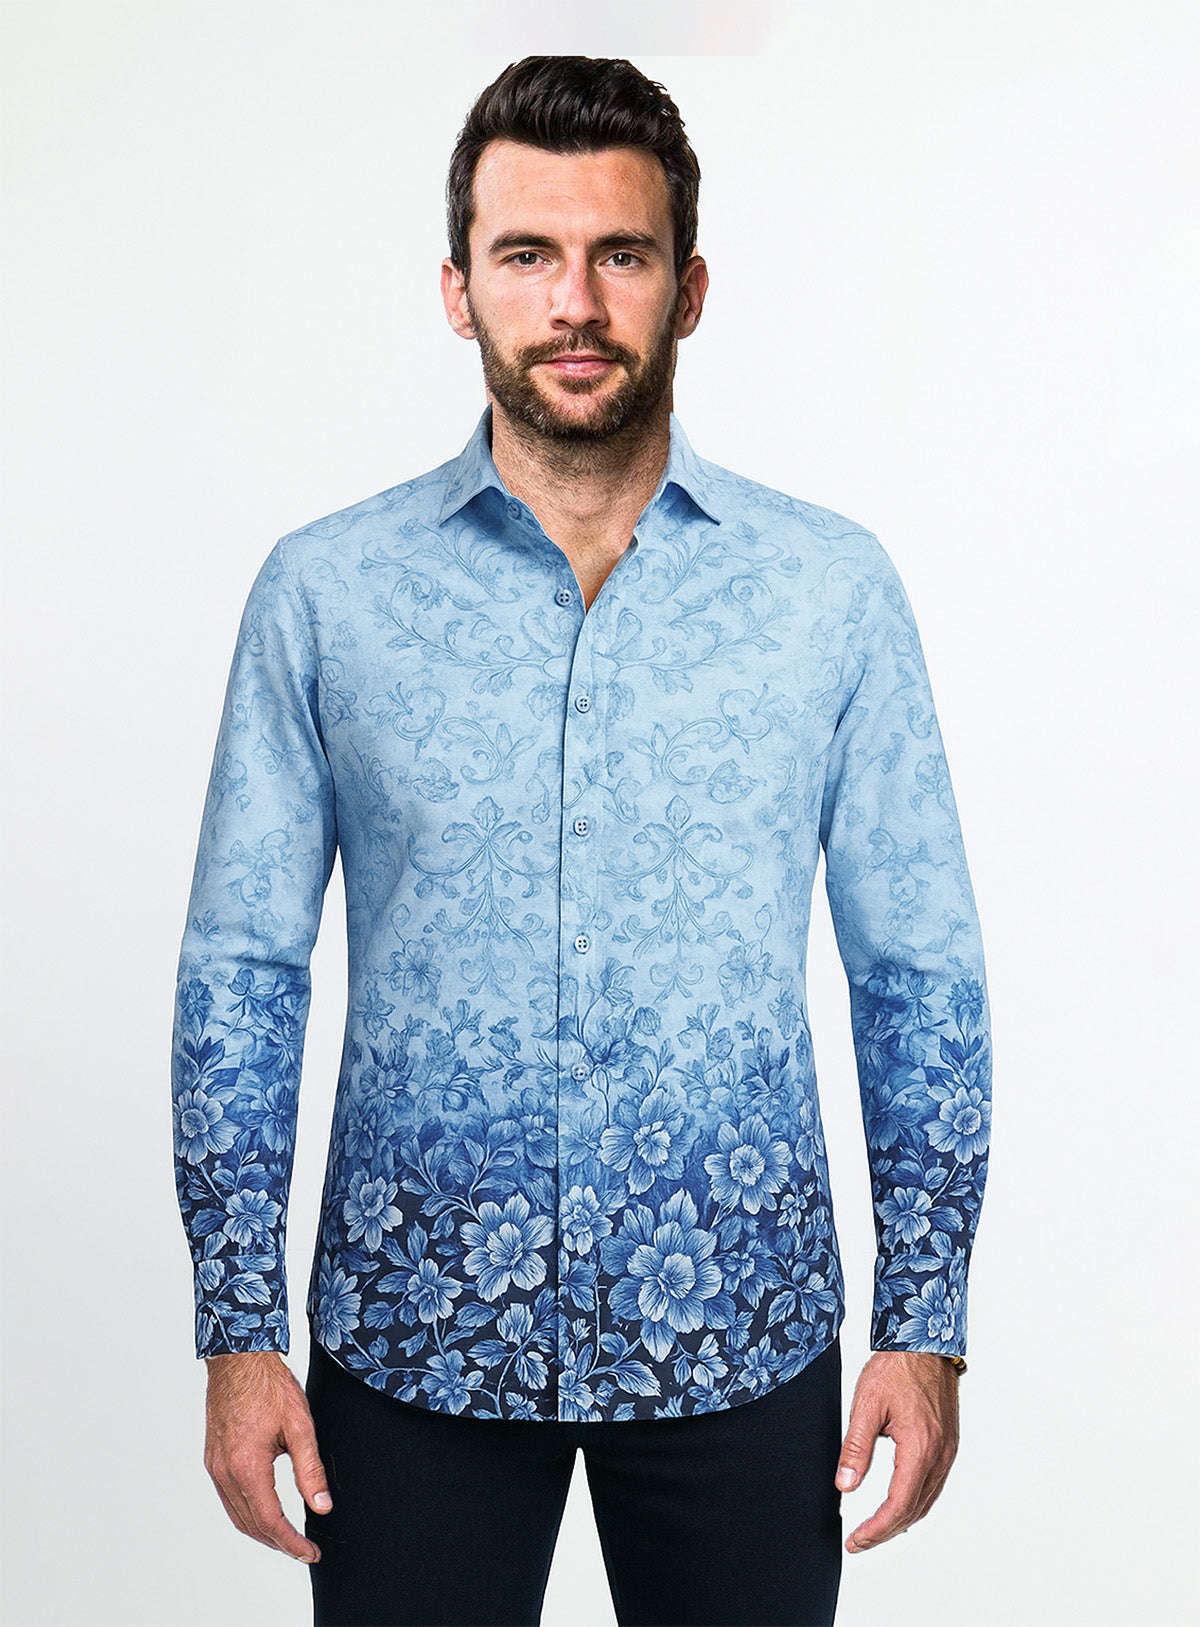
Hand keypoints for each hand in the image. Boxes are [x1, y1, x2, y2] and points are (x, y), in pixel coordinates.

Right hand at [204, 1350, 331, 1562]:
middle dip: (278, 1543)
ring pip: (236, 1515)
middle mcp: (225, 1472)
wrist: (239, 1359)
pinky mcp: (213, 1459)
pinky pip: (228, 1499)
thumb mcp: (300, 1426)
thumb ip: (310, 1470)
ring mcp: (215, 1466)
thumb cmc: (269, 1387)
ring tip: (287, 1538)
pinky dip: (246, 1513)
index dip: (291, 1543)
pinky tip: (263, 1511)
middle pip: (251, 1525)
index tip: (310, 1552)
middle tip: (303, 1550)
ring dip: (261, 1532)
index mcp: (247, 1467)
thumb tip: (322, 1506)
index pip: (270, 1522)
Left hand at [834, 1350, 959, 1552]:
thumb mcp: (866, 1405)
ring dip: (902, 1519)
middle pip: (915, 1510)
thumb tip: (845, 1485)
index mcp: (920, 1448)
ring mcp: (948, 1450)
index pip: (898, 1505)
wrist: (924, 1343)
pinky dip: (915, 1501)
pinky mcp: (949, 1444)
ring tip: (875, 1528)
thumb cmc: (896, 1367)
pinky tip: (899, 1502)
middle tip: (860, 1540)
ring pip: (927, 1500)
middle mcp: (940, 1454)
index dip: (876, 1529)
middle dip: (886, 1530)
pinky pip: (934, 1484)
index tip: (856, 1540)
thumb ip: (856, 1448)